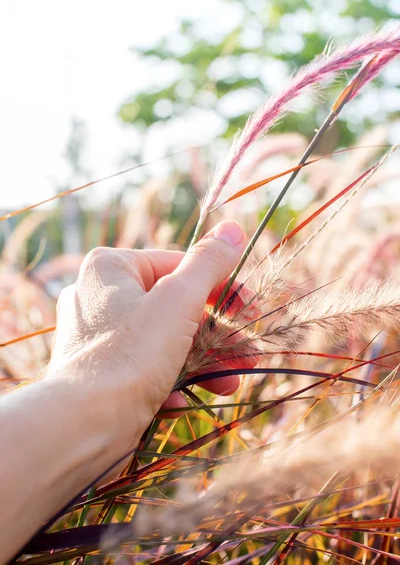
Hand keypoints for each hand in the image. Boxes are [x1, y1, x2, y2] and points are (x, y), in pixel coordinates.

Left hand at [47, 221, 246, 450]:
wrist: (82, 427)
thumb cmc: (130, 355)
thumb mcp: (178, 300)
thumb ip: (208, 262)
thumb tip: (233, 228)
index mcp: (113, 267)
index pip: (180, 266)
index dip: (223, 287)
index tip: (252, 310)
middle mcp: (100, 296)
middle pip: (176, 307)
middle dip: (217, 334)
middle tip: (249, 355)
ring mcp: (99, 335)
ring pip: (165, 339)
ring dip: (203, 360)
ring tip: (231, 384)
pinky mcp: (101, 370)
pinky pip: (145, 366)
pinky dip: (170, 379)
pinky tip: (182, 399)